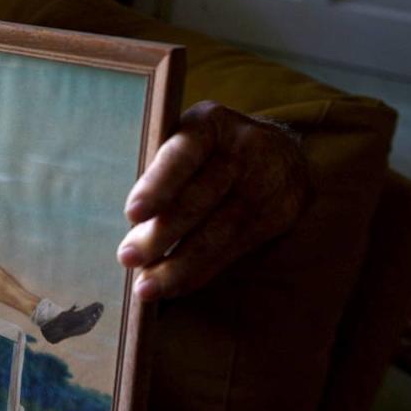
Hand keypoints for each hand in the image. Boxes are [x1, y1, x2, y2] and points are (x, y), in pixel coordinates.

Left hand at [118, 101, 310, 301]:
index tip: (132, 213)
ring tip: (146, 286)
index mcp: (210, 123)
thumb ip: (163, 167)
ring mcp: (265, 186)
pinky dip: (199, 272)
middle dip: (161, 233)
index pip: (182, 154)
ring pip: (217, 232)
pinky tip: (174, 286)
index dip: (158, 184)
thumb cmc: (211, 149)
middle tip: (127, 258)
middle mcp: (243, 151)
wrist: (283, 155)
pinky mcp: (278, 218)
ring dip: (178, 265)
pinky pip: (232, 251)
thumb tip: (128, 221)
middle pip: (199, 198)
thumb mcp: (190, 137)